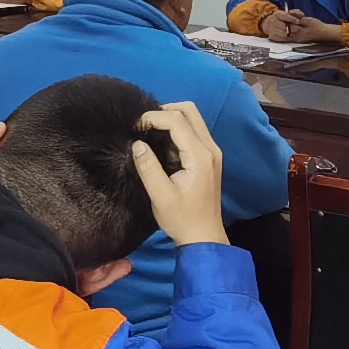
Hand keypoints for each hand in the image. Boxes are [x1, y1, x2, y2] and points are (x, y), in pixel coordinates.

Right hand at [131, 103, 229, 246]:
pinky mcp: (209, 158)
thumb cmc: (182, 219)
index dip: (154, 117)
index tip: (136, 127)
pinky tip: (161, 144)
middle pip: (190, 111)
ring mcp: (212, 152)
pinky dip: (177, 129)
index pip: (177, 121)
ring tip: (149, 132)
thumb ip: (148, 168)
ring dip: (171, 119)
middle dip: (165, 111)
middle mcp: (210, 149)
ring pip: (193, 119)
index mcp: (200, 156)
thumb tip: (137, 144)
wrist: (203, 237)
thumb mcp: (160, 196)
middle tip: (144, 125)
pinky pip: (194, 132)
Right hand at [258, 8, 304, 42]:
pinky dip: (287, 38)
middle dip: (292, 28)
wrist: (269, 24)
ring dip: (290, 34)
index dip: (291, 19)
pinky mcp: (272, 36)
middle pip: (284, 26)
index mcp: (277, 14)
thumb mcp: (288, 13)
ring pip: (283, 33)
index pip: (284, 16)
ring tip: (294, 33)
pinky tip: (289, 36)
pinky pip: (281, 38)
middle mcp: (273, 21)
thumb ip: (296, 13)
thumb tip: (302, 15)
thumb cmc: (282, 18)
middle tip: (298, 29)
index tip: (298, 21)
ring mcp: (272, 29)